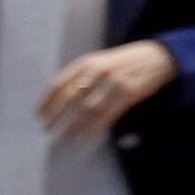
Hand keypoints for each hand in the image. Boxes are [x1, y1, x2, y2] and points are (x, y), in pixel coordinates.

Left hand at [38, 41, 175, 139]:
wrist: (155, 57)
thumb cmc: (120, 62)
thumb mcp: (97, 62)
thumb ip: (77, 76)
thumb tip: (54, 97)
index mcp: (85, 63)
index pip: (58, 83)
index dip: (47, 101)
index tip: (39, 116)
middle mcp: (97, 71)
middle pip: (70, 97)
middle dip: (56, 115)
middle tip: (48, 129)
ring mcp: (113, 82)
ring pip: (89, 109)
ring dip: (75, 126)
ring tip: (66, 137)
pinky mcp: (128, 93)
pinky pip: (108, 114)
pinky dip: (96, 127)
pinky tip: (87, 136)